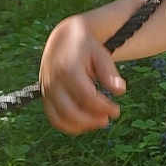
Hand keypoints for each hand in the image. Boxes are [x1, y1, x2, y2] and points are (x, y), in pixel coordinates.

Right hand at [39, 15, 126, 133]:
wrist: (63, 39)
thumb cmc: (86, 48)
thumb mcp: (100, 54)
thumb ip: (109, 72)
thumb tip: (120, 91)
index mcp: (68, 69)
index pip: (86, 96)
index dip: (103, 107)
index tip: (117, 110)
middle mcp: (54, 81)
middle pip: (70, 111)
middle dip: (91, 120)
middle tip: (108, 119)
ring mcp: (47, 91)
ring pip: (60, 119)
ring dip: (81, 126)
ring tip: (98, 122)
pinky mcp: (45, 97)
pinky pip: (54, 119)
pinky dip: (69, 126)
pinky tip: (86, 124)